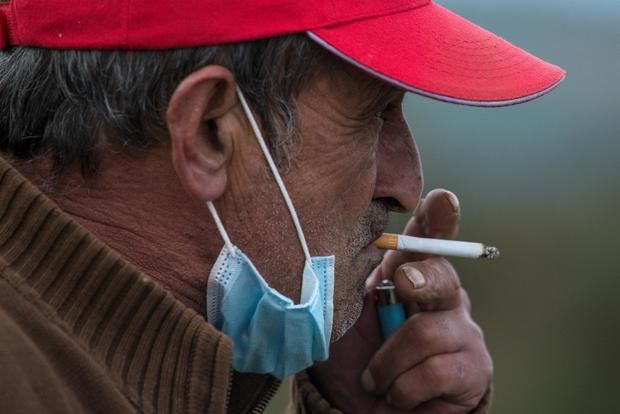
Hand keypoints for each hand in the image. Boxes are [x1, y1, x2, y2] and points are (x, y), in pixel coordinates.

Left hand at [310, 189, 492, 412]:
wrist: (368, 412)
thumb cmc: (357, 361)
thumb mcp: (342, 322)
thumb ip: (348, 289)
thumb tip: (348, 256)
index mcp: (409, 278)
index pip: (426, 241)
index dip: (436, 220)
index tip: (442, 199)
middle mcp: (441, 297)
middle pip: (440, 273)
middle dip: (419, 277)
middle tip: (402, 285)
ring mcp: (462, 331)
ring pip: (426, 332)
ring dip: (387, 363)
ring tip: (375, 378)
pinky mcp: (473, 368)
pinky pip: (433, 370)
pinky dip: (400, 387)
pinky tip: (396, 392)